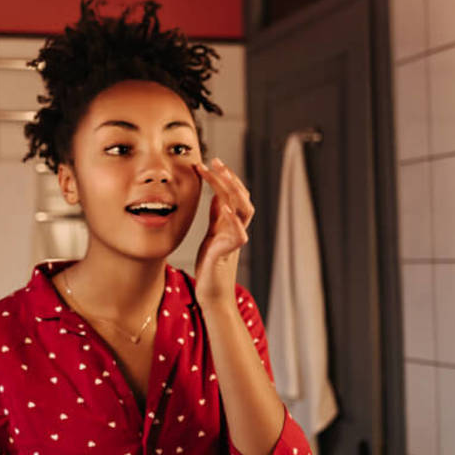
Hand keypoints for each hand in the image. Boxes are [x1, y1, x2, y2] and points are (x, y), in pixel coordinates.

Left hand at [192, 157, 254, 306]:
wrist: (212, 293)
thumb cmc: (211, 265)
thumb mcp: (212, 234)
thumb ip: (217, 217)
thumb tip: (217, 196)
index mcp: (230, 222)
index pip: (232, 194)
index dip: (223, 177)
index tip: (209, 162)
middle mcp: (236, 228)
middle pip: (241, 197)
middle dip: (229, 177)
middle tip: (215, 162)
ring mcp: (235, 239)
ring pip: (244, 210)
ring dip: (234, 191)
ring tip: (221, 176)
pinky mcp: (230, 253)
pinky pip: (238, 234)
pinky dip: (233, 220)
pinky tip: (224, 207)